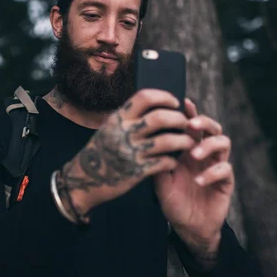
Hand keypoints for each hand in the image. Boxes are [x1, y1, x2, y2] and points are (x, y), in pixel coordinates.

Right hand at [56, 89, 194, 218]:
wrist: (85, 179)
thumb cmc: (101, 151)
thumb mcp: (110, 128)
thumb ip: (128, 117)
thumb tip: (154, 103)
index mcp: (118, 118)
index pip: (144, 97)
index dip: (164, 97)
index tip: (176, 103)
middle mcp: (124, 132)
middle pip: (159, 118)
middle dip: (179, 119)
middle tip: (187, 123)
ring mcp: (130, 152)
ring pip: (167, 141)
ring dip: (183, 141)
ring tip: (190, 142)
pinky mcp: (136, 171)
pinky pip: (163, 163)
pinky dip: (172, 161)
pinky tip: (174, 162)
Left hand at [154, 99, 233, 259]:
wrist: (188, 228)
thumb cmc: (173, 202)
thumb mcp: (160, 182)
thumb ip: (158, 162)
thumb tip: (150, 141)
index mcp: (188, 150)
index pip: (192, 127)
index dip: (190, 113)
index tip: (184, 102)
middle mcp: (204, 154)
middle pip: (212, 128)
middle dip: (204, 122)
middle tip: (191, 124)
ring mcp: (216, 166)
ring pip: (223, 143)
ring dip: (208, 145)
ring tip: (194, 154)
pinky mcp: (226, 182)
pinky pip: (225, 169)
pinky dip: (212, 172)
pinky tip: (199, 180)